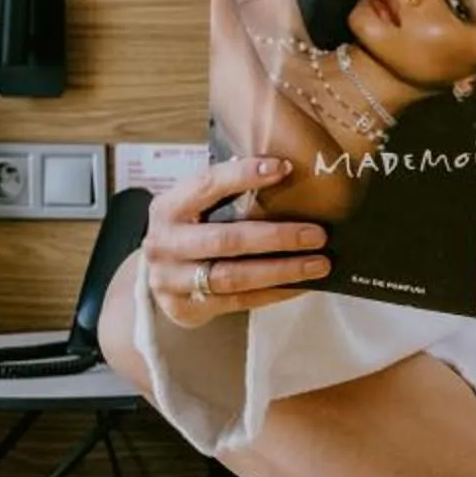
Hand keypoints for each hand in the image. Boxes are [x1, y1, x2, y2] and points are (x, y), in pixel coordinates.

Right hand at [145, 155, 332, 328]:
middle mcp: (165, 243)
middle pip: (226, 240)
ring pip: (234, 276)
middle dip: (277, 237)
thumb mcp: (195, 206)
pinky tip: (302, 285)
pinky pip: (238, 302)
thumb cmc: (189, 231)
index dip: (244, 175)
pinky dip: (274, 293)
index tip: (284, 168)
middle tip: (317, 234)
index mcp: (169, 207)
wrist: (156, 277)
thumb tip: (287, 171)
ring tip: (319, 264)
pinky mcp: (185, 308)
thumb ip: (228, 192)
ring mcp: (171, 279)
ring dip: (282, 270)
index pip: (207, 185)